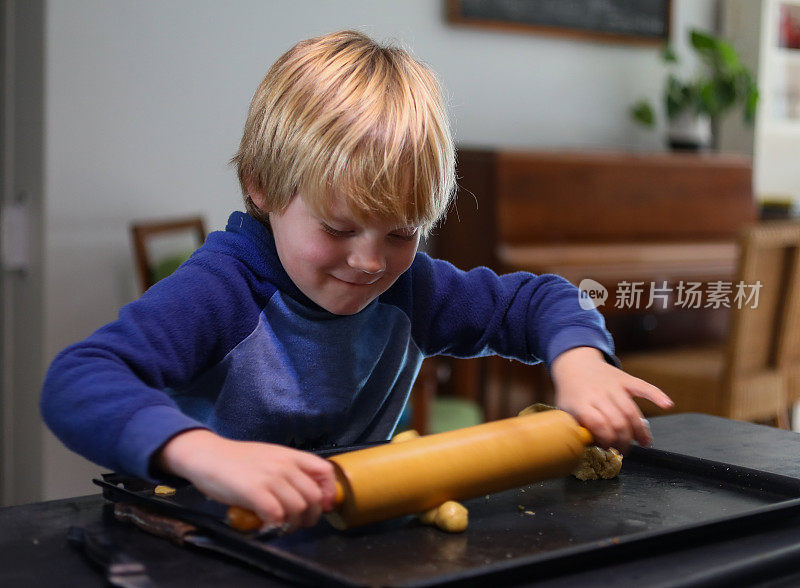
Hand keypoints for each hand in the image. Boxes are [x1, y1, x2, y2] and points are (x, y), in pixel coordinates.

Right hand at [155, 429, 336, 531]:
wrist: (207, 455)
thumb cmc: (236, 460)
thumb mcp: (269, 456)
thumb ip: (288, 470)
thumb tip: (306, 493)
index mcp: (290, 455)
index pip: (325, 471)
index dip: (329, 492)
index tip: (323, 506)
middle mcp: (284, 465)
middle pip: (315, 496)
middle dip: (311, 516)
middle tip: (297, 523)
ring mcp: (270, 478)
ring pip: (299, 509)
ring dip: (292, 524)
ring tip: (280, 526)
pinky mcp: (254, 492)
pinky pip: (276, 516)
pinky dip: (274, 526)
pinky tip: (264, 526)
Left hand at [550, 347, 672, 451]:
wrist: (576, 364)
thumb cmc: (572, 393)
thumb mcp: (566, 411)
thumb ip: (577, 429)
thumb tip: (590, 450)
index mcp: (581, 403)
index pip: (598, 424)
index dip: (607, 440)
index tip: (608, 449)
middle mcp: (598, 393)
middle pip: (617, 421)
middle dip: (624, 441)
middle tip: (625, 451)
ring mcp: (613, 385)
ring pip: (631, 410)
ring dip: (640, 430)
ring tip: (644, 443)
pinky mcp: (625, 379)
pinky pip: (643, 387)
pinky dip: (657, 395)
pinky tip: (667, 405)